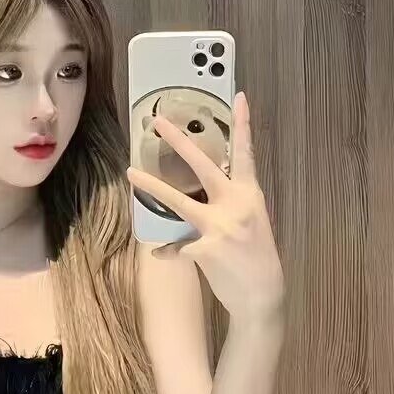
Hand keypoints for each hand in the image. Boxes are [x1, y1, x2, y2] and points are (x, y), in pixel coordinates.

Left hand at [127, 92, 283, 322]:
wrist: (262, 296)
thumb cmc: (256, 259)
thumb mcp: (250, 223)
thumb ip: (228, 205)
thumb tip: (202, 195)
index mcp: (250, 195)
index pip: (246, 154)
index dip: (243, 125)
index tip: (239, 97)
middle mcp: (236, 205)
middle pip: (204, 166)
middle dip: (180, 142)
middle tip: (158, 123)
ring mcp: (220, 227)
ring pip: (179, 201)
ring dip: (153, 187)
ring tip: (131, 173)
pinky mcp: (206, 249)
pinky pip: (177, 246)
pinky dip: (169, 251)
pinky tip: (164, 255)